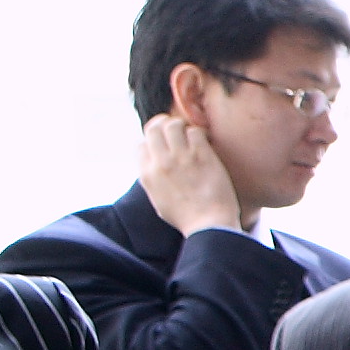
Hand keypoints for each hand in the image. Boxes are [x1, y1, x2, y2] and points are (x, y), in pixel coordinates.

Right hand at [137, 115, 243, 234]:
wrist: (209, 224)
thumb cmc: (186, 217)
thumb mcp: (158, 200)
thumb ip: (152, 180)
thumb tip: (153, 166)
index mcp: (147, 174)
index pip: (140, 144)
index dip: (151, 140)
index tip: (162, 144)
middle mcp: (160, 162)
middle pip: (153, 128)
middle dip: (163, 125)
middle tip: (176, 129)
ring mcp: (181, 158)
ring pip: (173, 125)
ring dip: (182, 125)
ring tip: (190, 132)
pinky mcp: (202, 156)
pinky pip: (195, 131)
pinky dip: (199, 132)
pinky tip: (205, 140)